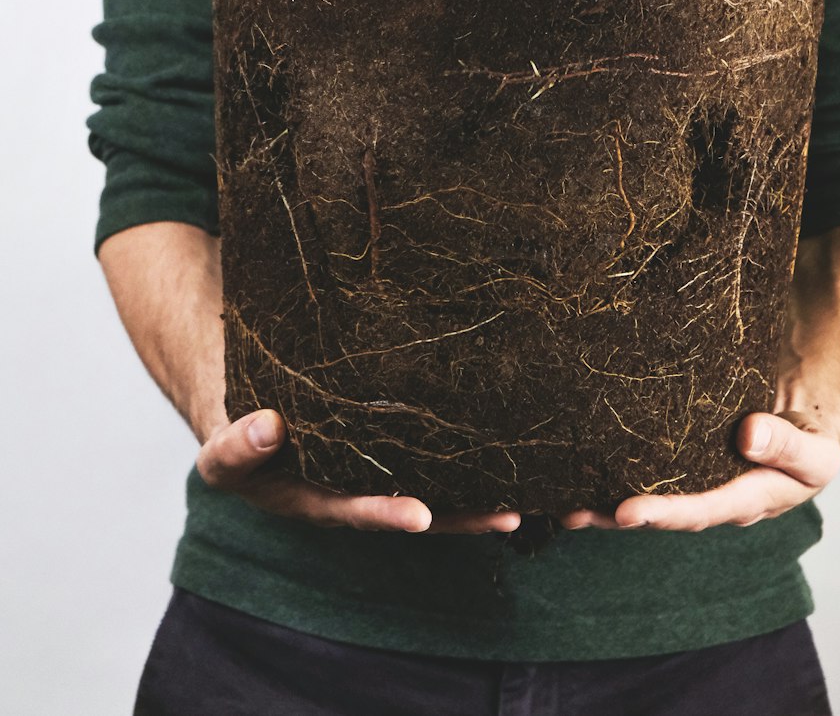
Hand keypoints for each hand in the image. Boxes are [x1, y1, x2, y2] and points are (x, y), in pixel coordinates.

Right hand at [196, 408, 522, 534]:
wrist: (249, 408)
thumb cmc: (240, 429)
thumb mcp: (224, 445)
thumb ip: (238, 446)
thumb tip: (266, 427)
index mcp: (311, 499)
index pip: (351, 508)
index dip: (385, 512)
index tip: (420, 514)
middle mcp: (351, 496)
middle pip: (410, 508)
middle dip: (460, 516)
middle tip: (507, 515)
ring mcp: (375, 476)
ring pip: (434, 489)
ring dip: (479, 497)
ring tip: (529, 498)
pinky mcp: (397, 450)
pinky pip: (440, 459)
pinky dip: (475, 463)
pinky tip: (520, 453)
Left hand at [560, 410, 839, 531]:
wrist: (808, 417)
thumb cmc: (813, 436)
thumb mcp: (818, 448)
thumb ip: (790, 446)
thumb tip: (749, 436)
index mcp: (749, 501)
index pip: (700, 510)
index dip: (663, 513)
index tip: (626, 512)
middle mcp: (714, 498)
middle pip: (661, 512)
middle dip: (617, 515)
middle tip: (576, 512)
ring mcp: (695, 481)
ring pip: (645, 496)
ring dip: (602, 503)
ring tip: (562, 502)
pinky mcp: (680, 460)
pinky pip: (644, 469)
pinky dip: (609, 473)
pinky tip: (575, 470)